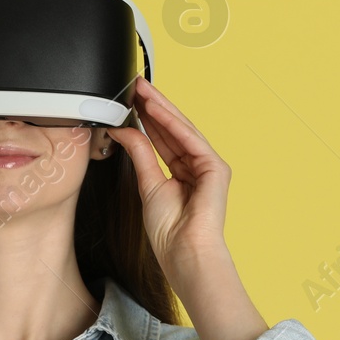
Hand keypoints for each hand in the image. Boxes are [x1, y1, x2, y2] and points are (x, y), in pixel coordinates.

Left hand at [106, 77, 232, 284]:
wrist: (184, 252)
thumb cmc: (170, 232)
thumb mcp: (148, 184)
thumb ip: (139, 154)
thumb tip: (123, 131)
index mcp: (182, 173)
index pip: (162, 138)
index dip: (147, 118)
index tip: (130, 101)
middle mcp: (197, 166)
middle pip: (173, 129)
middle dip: (153, 106)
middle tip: (135, 86)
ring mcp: (208, 165)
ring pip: (182, 129)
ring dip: (161, 108)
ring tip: (142, 90)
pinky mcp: (215, 167)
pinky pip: (190, 138)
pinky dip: (172, 122)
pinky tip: (156, 109)